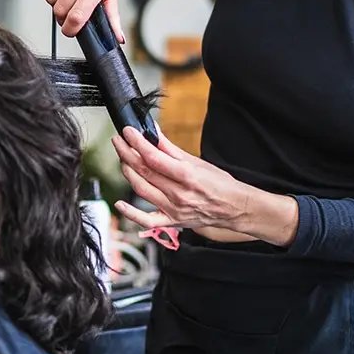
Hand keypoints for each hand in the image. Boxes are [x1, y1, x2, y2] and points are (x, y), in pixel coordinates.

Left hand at [113, 127, 253, 232]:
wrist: (234, 208)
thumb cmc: (219, 184)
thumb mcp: (197, 161)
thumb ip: (171, 149)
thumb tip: (153, 134)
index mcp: (187, 175)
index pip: (154, 158)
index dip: (137, 143)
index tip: (128, 132)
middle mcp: (179, 194)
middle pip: (144, 172)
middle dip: (127, 154)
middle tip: (119, 141)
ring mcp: (173, 210)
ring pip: (141, 190)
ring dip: (128, 173)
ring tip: (123, 159)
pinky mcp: (172, 222)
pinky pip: (147, 221)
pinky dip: (131, 213)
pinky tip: (120, 204)